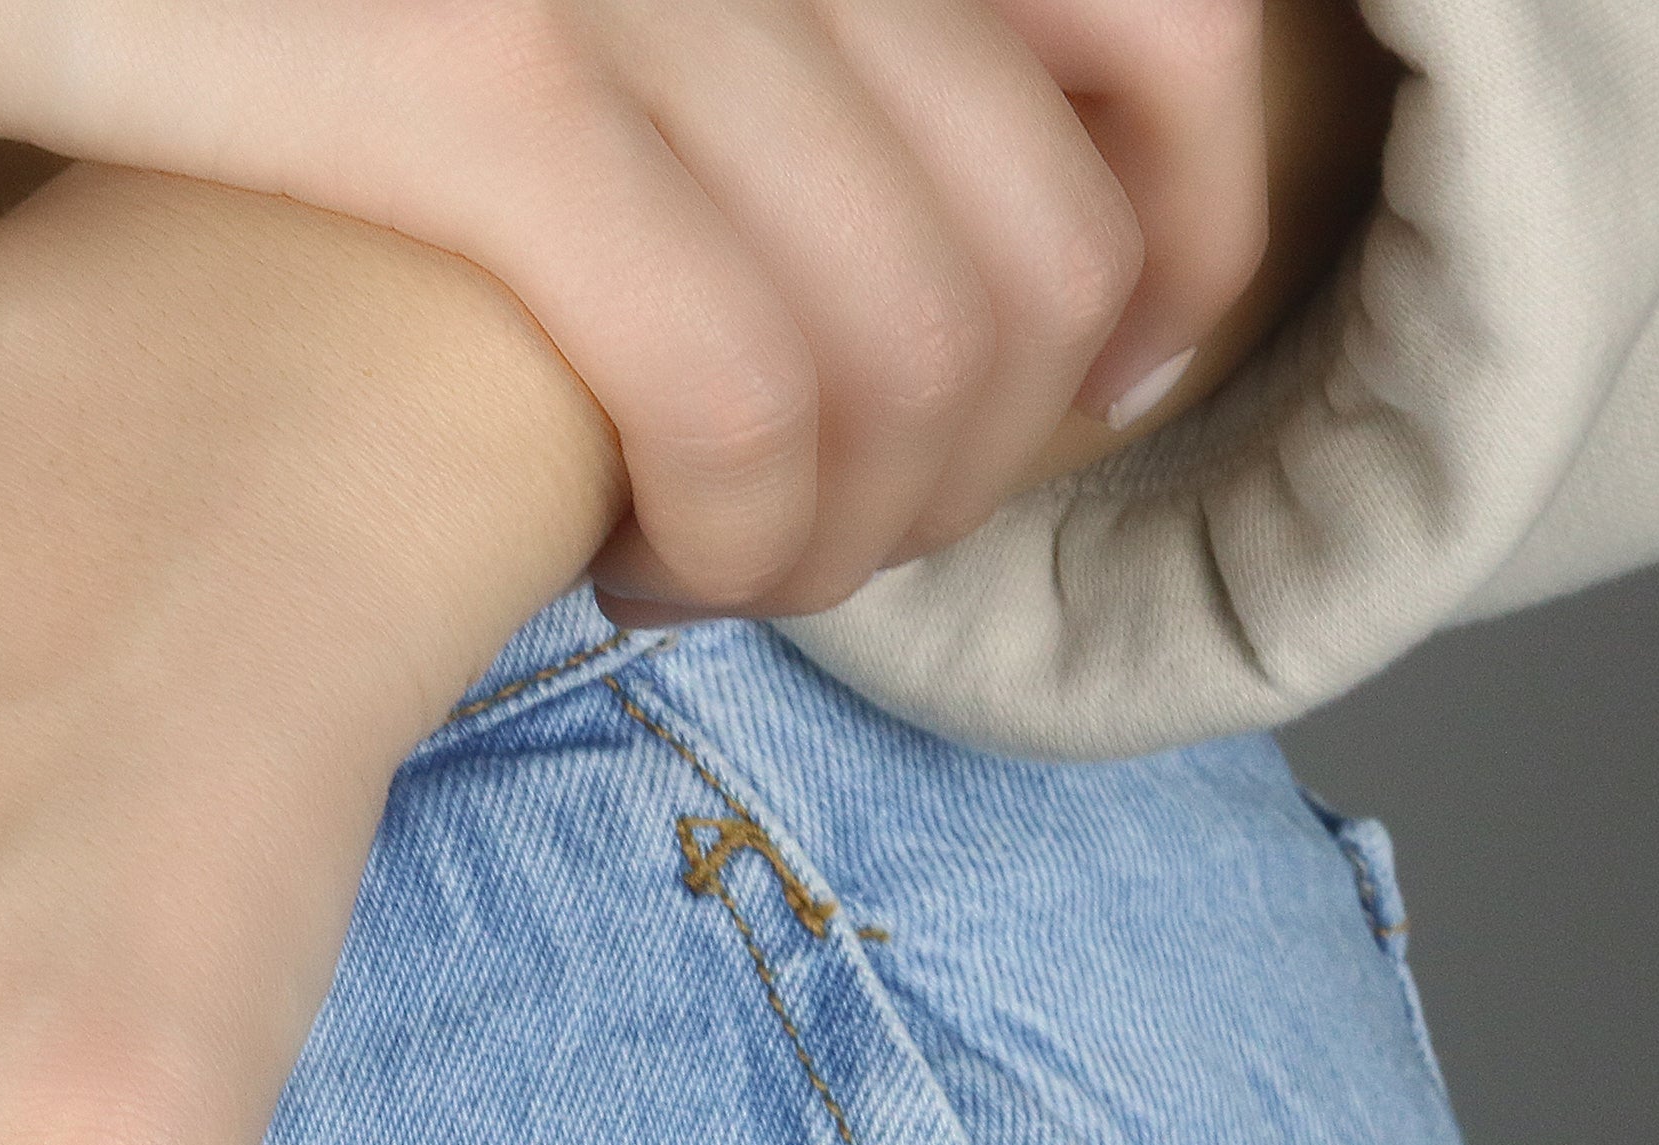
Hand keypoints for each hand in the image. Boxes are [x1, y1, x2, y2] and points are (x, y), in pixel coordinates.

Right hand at [0, 0, 1267, 614]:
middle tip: (805, 547)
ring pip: (913, 347)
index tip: (1082, 402)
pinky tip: (621, 574)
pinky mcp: (478, 88)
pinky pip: (735, 382)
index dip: (1180, 261)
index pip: (1160, 43)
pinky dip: (729, 532)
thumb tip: (916, 223)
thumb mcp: (514, 16)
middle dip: (970, 473)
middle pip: (1046, 244)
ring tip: (699, 572)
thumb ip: (723, 69)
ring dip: (841, 535)